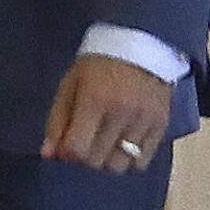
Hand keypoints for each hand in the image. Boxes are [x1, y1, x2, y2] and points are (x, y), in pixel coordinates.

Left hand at [42, 55, 171, 177]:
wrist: (142, 43)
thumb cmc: (98, 64)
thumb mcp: (70, 84)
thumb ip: (57, 121)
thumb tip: (48, 155)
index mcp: (95, 100)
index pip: (76, 149)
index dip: (67, 153)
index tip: (67, 145)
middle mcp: (121, 113)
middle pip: (96, 161)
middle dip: (85, 156)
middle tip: (87, 140)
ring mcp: (144, 121)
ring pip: (119, 166)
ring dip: (107, 160)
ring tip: (106, 143)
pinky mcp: (161, 125)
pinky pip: (142, 162)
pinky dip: (130, 159)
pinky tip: (124, 143)